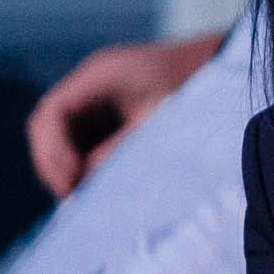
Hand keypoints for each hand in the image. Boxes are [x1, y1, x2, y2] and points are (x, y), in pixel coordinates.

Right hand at [27, 33, 224, 197]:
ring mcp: (97, 100)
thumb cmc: (194, 92)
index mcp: (98, 75)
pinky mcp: (108, 116)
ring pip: (63, 138)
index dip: (52, 151)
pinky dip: (85, 165)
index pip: (52, 113)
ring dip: (69, 168)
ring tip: (84, 199)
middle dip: (55, 164)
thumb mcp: (154, 125)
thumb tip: (80, 187)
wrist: (224, 74)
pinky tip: (98, 187)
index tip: (69, 183)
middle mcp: (90, 86)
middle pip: (49, 127)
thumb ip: (115, 154)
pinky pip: (83, 143)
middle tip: (72, 200)